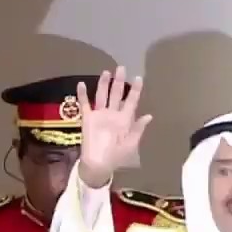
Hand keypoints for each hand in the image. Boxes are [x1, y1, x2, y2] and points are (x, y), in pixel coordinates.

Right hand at [77, 66, 151, 188]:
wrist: (99, 164)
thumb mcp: (131, 144)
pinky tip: (82, 84)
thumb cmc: (116, 156)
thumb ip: (138, 129)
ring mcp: (100, 115)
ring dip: (103, 84)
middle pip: (116, 94)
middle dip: (119, 82)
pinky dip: (83, 95)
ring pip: (102, 96)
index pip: (131, 102)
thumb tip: (149, 116)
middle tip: (121, 68)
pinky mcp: (88, 119)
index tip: (139, 78)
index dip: (135, 90)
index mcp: (125, 120)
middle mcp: (113, 114)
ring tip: (106, 72)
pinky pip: (85, 104)